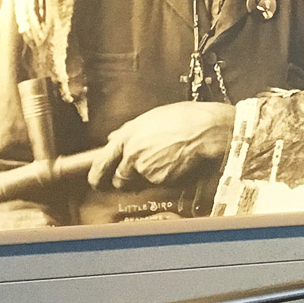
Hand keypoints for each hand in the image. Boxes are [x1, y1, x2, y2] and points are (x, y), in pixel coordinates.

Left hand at [88, 101, 235, 189]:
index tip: (97, 182)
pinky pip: (156, 185)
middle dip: (123, 180)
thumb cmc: (184, 118)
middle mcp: (132, 153)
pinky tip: (174, 164)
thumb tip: (113, 138)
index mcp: (127, 135)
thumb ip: (129, 130)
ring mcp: (145, 168)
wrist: (206, 130)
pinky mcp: (160, 180)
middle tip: (132, 177)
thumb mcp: (151, 118)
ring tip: (163, 161)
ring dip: (145, 178)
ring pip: (139, 183)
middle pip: (117, 179)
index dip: (97, 177)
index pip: (101, 164)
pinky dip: (163, 178)